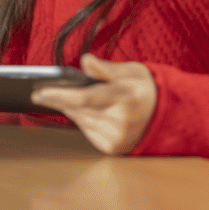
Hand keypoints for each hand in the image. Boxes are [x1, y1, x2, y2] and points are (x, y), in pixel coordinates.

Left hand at [31, 54, 156, 154]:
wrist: (168, 114)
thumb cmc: (147, 88)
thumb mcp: (131, 70)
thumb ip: (105, 68)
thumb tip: (84, 61)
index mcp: (125, 97)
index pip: (84, 98)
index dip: (59, 95)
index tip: (40, 92)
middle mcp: (120, 121)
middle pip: (79, 110)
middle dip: (58, 101)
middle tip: (41, 92)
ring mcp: (117, 137)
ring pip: (81, 121)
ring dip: (68, 109)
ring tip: (56, 98)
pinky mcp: (114, 148)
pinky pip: (88, 132)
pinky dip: (81, 120)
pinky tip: (76, 110)